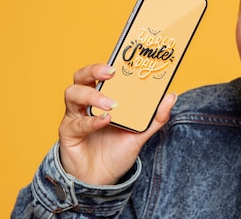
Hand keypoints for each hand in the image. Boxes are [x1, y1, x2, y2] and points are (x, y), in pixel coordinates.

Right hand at [58, 63, 176, 184]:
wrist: (101, 179)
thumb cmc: (117, 151)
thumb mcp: (140, 133)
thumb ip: (155, 117)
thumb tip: (171, 96)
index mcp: (102, 96)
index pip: (100, 73)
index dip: (107, 64)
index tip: (121, 61)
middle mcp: (85, 103)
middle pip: (81, 76)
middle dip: (94, 70)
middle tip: (111, 73)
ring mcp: (74, 116)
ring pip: (72, 93)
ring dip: (92, 95)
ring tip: (111, 104)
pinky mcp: (68, 133)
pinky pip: (76, 123)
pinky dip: (91, 121)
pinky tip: (105, 121)